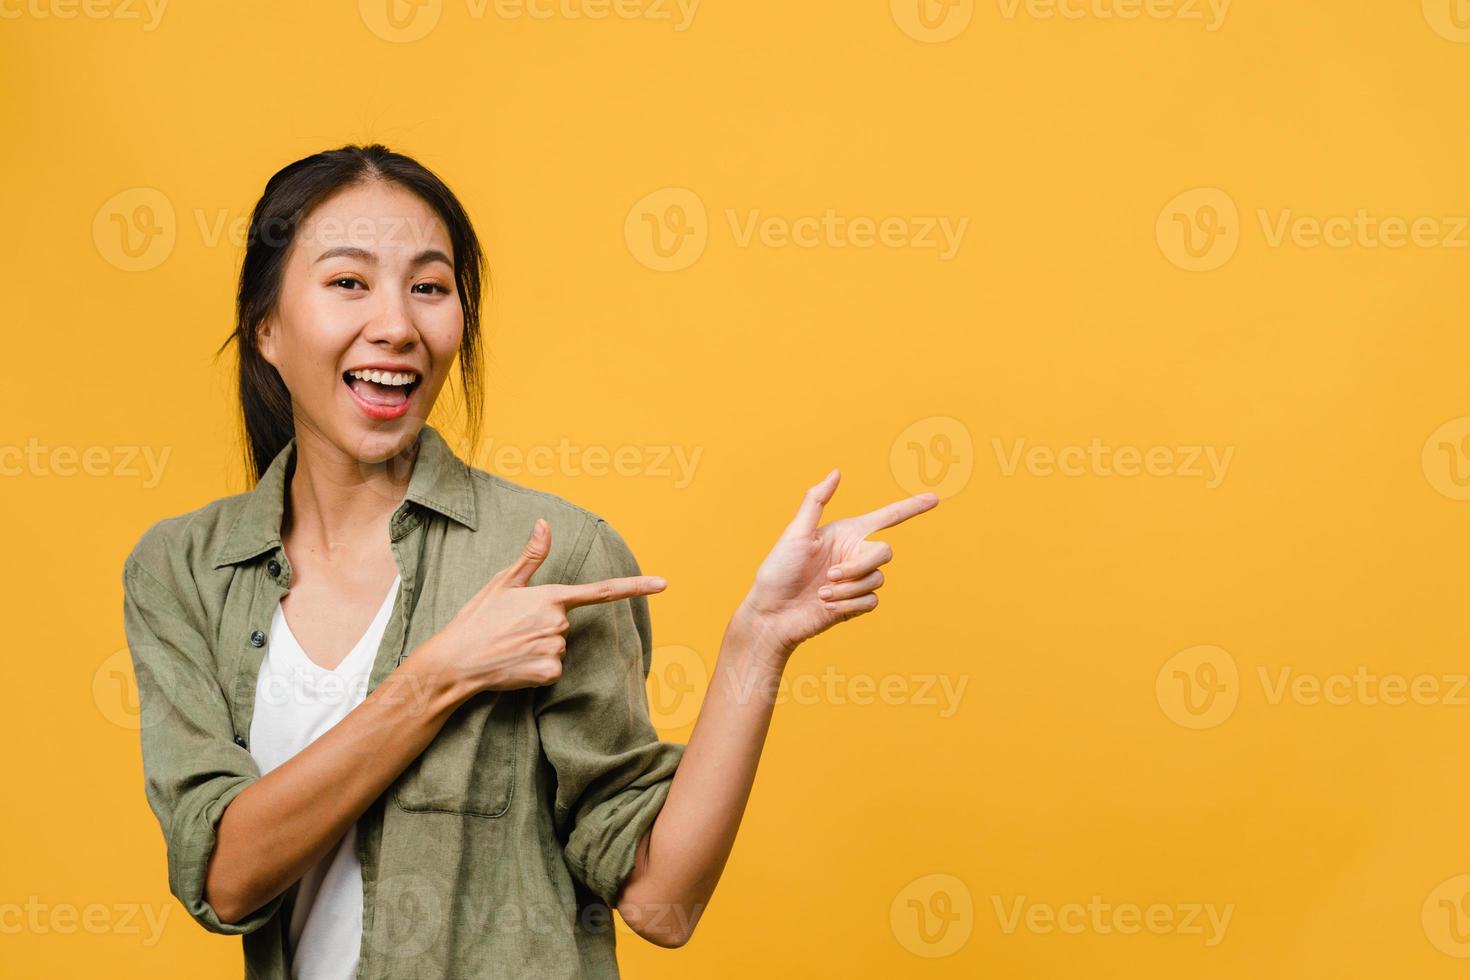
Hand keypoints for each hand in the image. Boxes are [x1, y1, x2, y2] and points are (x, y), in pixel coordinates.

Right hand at [426, 519, 667, 696]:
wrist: (456, 660)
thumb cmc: (478, 618)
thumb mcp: (503, 583)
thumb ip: (532, 556)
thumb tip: (544, 522)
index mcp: (550, 596)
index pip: (601, 591)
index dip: (636, 587)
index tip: (664, 583)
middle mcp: (558, 621)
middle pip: (566, 624)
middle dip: (544, 627)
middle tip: (513, 630)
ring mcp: (555, 648)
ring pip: (559, 647)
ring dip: (539, 648)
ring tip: (511, 647)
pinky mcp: (550, 672)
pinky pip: (553, 670)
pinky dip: (537, 670)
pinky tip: (516, 665)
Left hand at [739, 470, 937, 658]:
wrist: (772, 615)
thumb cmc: (778, 571)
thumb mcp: (795, 534)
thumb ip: (816, 501)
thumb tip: (836, 472)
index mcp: (845, 533)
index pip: (886, 517)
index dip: (911, 508)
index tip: (934, 499)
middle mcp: (854, 554)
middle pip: (884, 552)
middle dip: (860, 566)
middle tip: (831, 576)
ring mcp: (856, 580)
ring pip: (877, 579)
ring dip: (848, 588)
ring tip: (822, 594)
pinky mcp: (855, 604)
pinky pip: (871, 601)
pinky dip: (849, 604)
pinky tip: (827, 606)